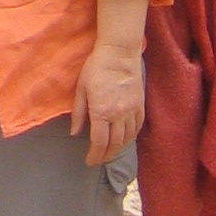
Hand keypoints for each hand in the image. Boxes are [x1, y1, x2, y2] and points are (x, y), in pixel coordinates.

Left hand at [71, 38, 144, 166]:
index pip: (99, 142)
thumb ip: (79, 114)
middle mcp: (119, 115)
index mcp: (102, 112)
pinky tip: (125, 139)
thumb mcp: (81, 89)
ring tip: (110, 152)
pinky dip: (131, 137)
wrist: (119, 54)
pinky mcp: (140, 105)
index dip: (94, 155)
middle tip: (99, 159)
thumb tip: (74, 133)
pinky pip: (137, 127)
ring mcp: (132, 111)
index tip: (89, 161)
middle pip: (114, 144)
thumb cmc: (96, 68)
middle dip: (106, 155)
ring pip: (127, 138)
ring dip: (118, 148)